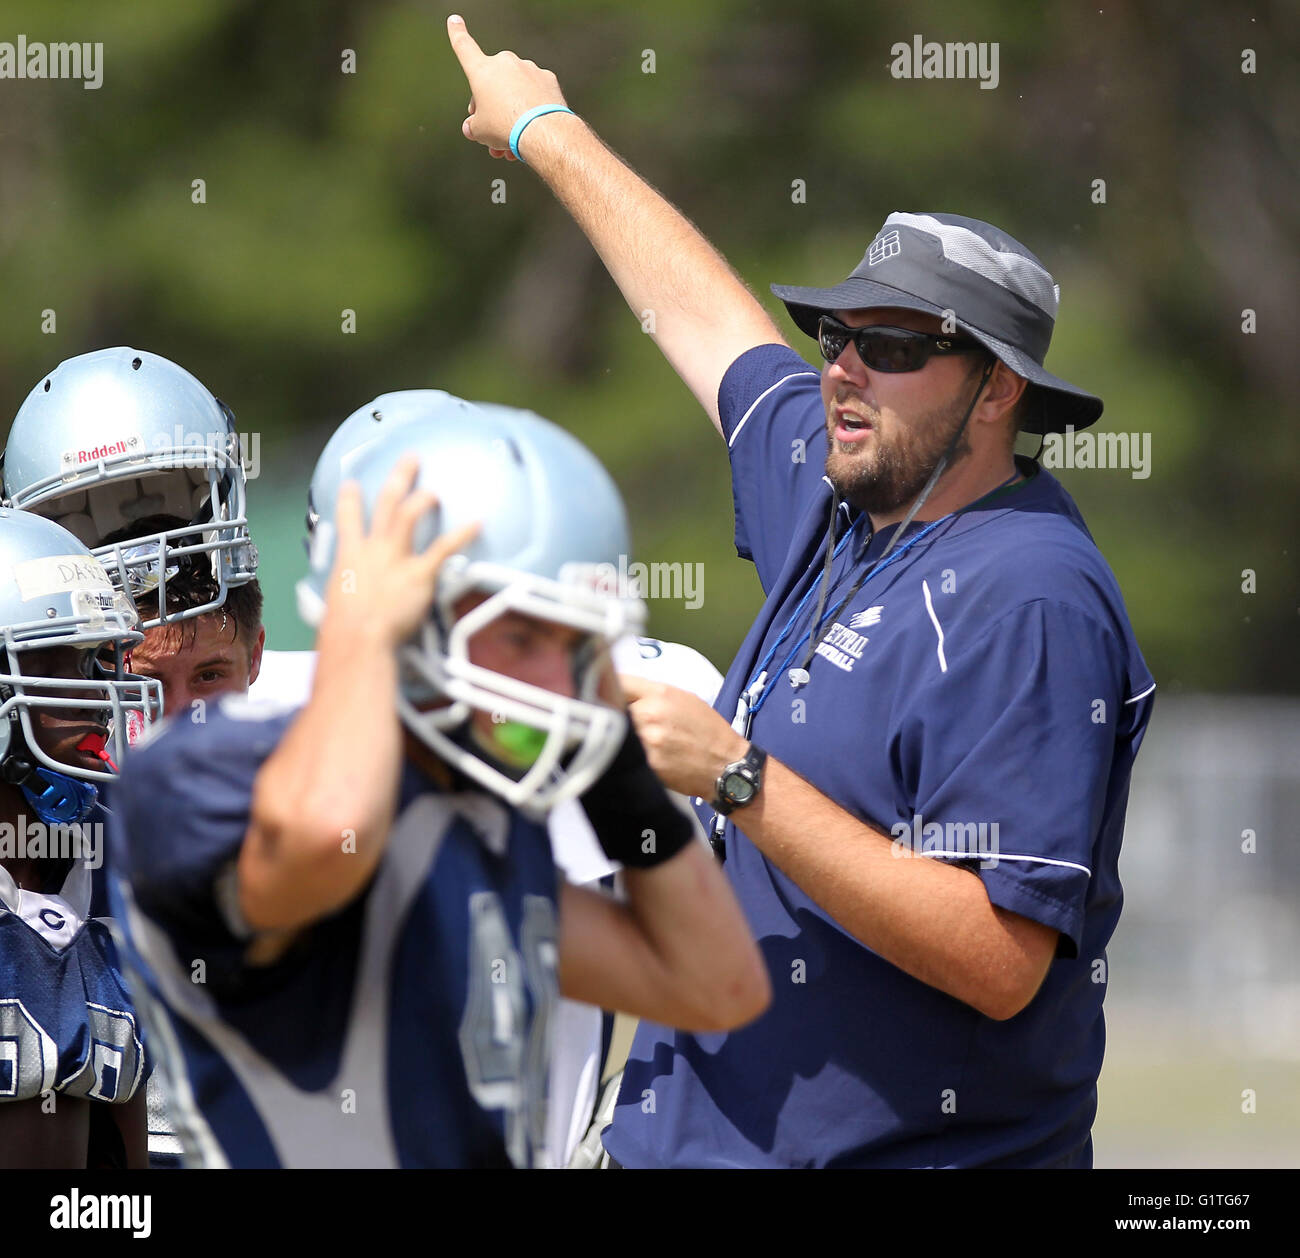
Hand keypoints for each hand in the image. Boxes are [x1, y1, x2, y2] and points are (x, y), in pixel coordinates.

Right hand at [325, 456, 478, 649]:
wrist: (357, 637)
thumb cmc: (345, 630)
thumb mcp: (338, 604)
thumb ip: (348, 593)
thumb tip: (351, 604)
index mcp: (350, 557)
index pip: (348, 520)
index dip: (350, 499)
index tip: (352, 484)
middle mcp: (373, 550)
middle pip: (385, 504)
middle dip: (398, 478)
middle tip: (411, 459)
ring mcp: (395, 559)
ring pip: (408, 515)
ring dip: (423, 498)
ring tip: (435, 491)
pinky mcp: (418, 573)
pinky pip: (443, 548)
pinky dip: (461, 534)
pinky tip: (477, 523)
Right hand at [447, 14, 568, 157]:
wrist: (542, 131)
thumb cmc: (507, 127)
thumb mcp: (480, 132)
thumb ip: (473, 126)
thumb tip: (473, 128)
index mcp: (482, 70)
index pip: (464, 46)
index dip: (457, 33)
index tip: (454, 20)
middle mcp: (505, 63)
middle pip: (493, 82)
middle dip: (491, 104)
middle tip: (492, 129)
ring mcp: (528, 68)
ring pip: (515, 90)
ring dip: (512, 111)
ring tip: (513, 141)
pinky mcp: (547, 79)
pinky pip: (534, 93)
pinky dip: (532, 108)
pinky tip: (532, 128)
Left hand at [619, 674, 747, 799]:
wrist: (726, 766)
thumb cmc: (707, 732)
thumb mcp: (685, 699)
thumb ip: (652, 693)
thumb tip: (620, 689)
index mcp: (661, 694)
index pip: (618, 681)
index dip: (607, 686)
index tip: (602, 690)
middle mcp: (651, 714)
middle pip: (612, 708)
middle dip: (614, 713)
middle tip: (618, 720)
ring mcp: (647, 741)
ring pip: (617, 733)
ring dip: (619, 736)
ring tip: (628, 741)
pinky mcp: (646, 764)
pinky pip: (625, 754)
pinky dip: (627, 754)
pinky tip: (638, 756)